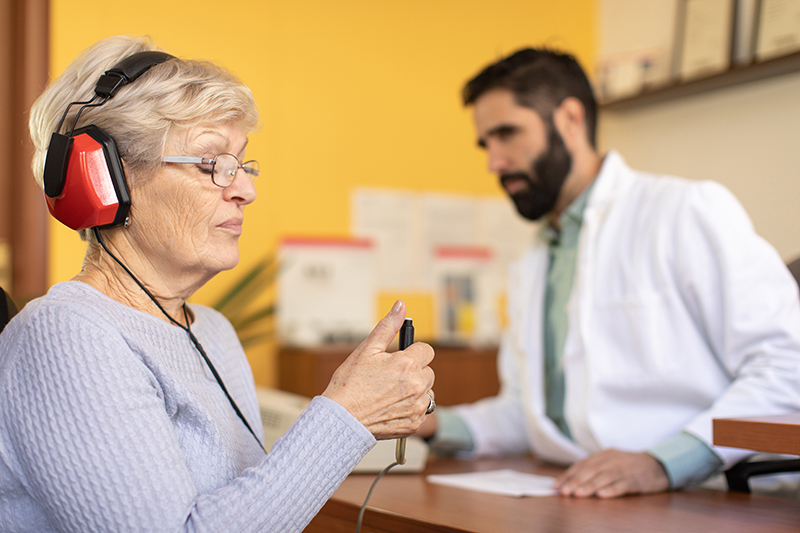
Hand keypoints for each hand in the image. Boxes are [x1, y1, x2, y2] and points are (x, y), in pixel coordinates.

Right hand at [322, 300, 434, 439]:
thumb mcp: (367, 350)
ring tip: (391, 393)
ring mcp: (417, 406)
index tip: (399, 360)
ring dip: (415, 390)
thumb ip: (388, 326)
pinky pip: (422, 410)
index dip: (412, 353)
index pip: (426, 350)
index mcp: (407, 364)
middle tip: (391, 378)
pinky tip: (392, 407)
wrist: (341, 419)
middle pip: (428, 371)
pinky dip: (411, 408)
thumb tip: (401, 306)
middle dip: (414, 371)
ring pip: (427, 391)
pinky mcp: (415, 423)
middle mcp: (417, 385)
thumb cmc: (350, 384)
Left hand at [553, 449, 668, 497]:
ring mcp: (624, 469)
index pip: (581, 465)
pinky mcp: (636, 479)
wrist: (658, 465)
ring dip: (589, 486)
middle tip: (564, 492)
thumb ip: (594, 470)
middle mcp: (612, 460)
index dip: (568, 475)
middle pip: (590, 471)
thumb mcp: (610, 463)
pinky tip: (602, 495)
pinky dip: (611, 490)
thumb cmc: (629, 467)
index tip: (556, 486)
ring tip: (578, 494)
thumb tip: (571, 483)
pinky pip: (622, 485)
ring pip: (604, 478)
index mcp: (603, 455)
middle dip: (575, 482)